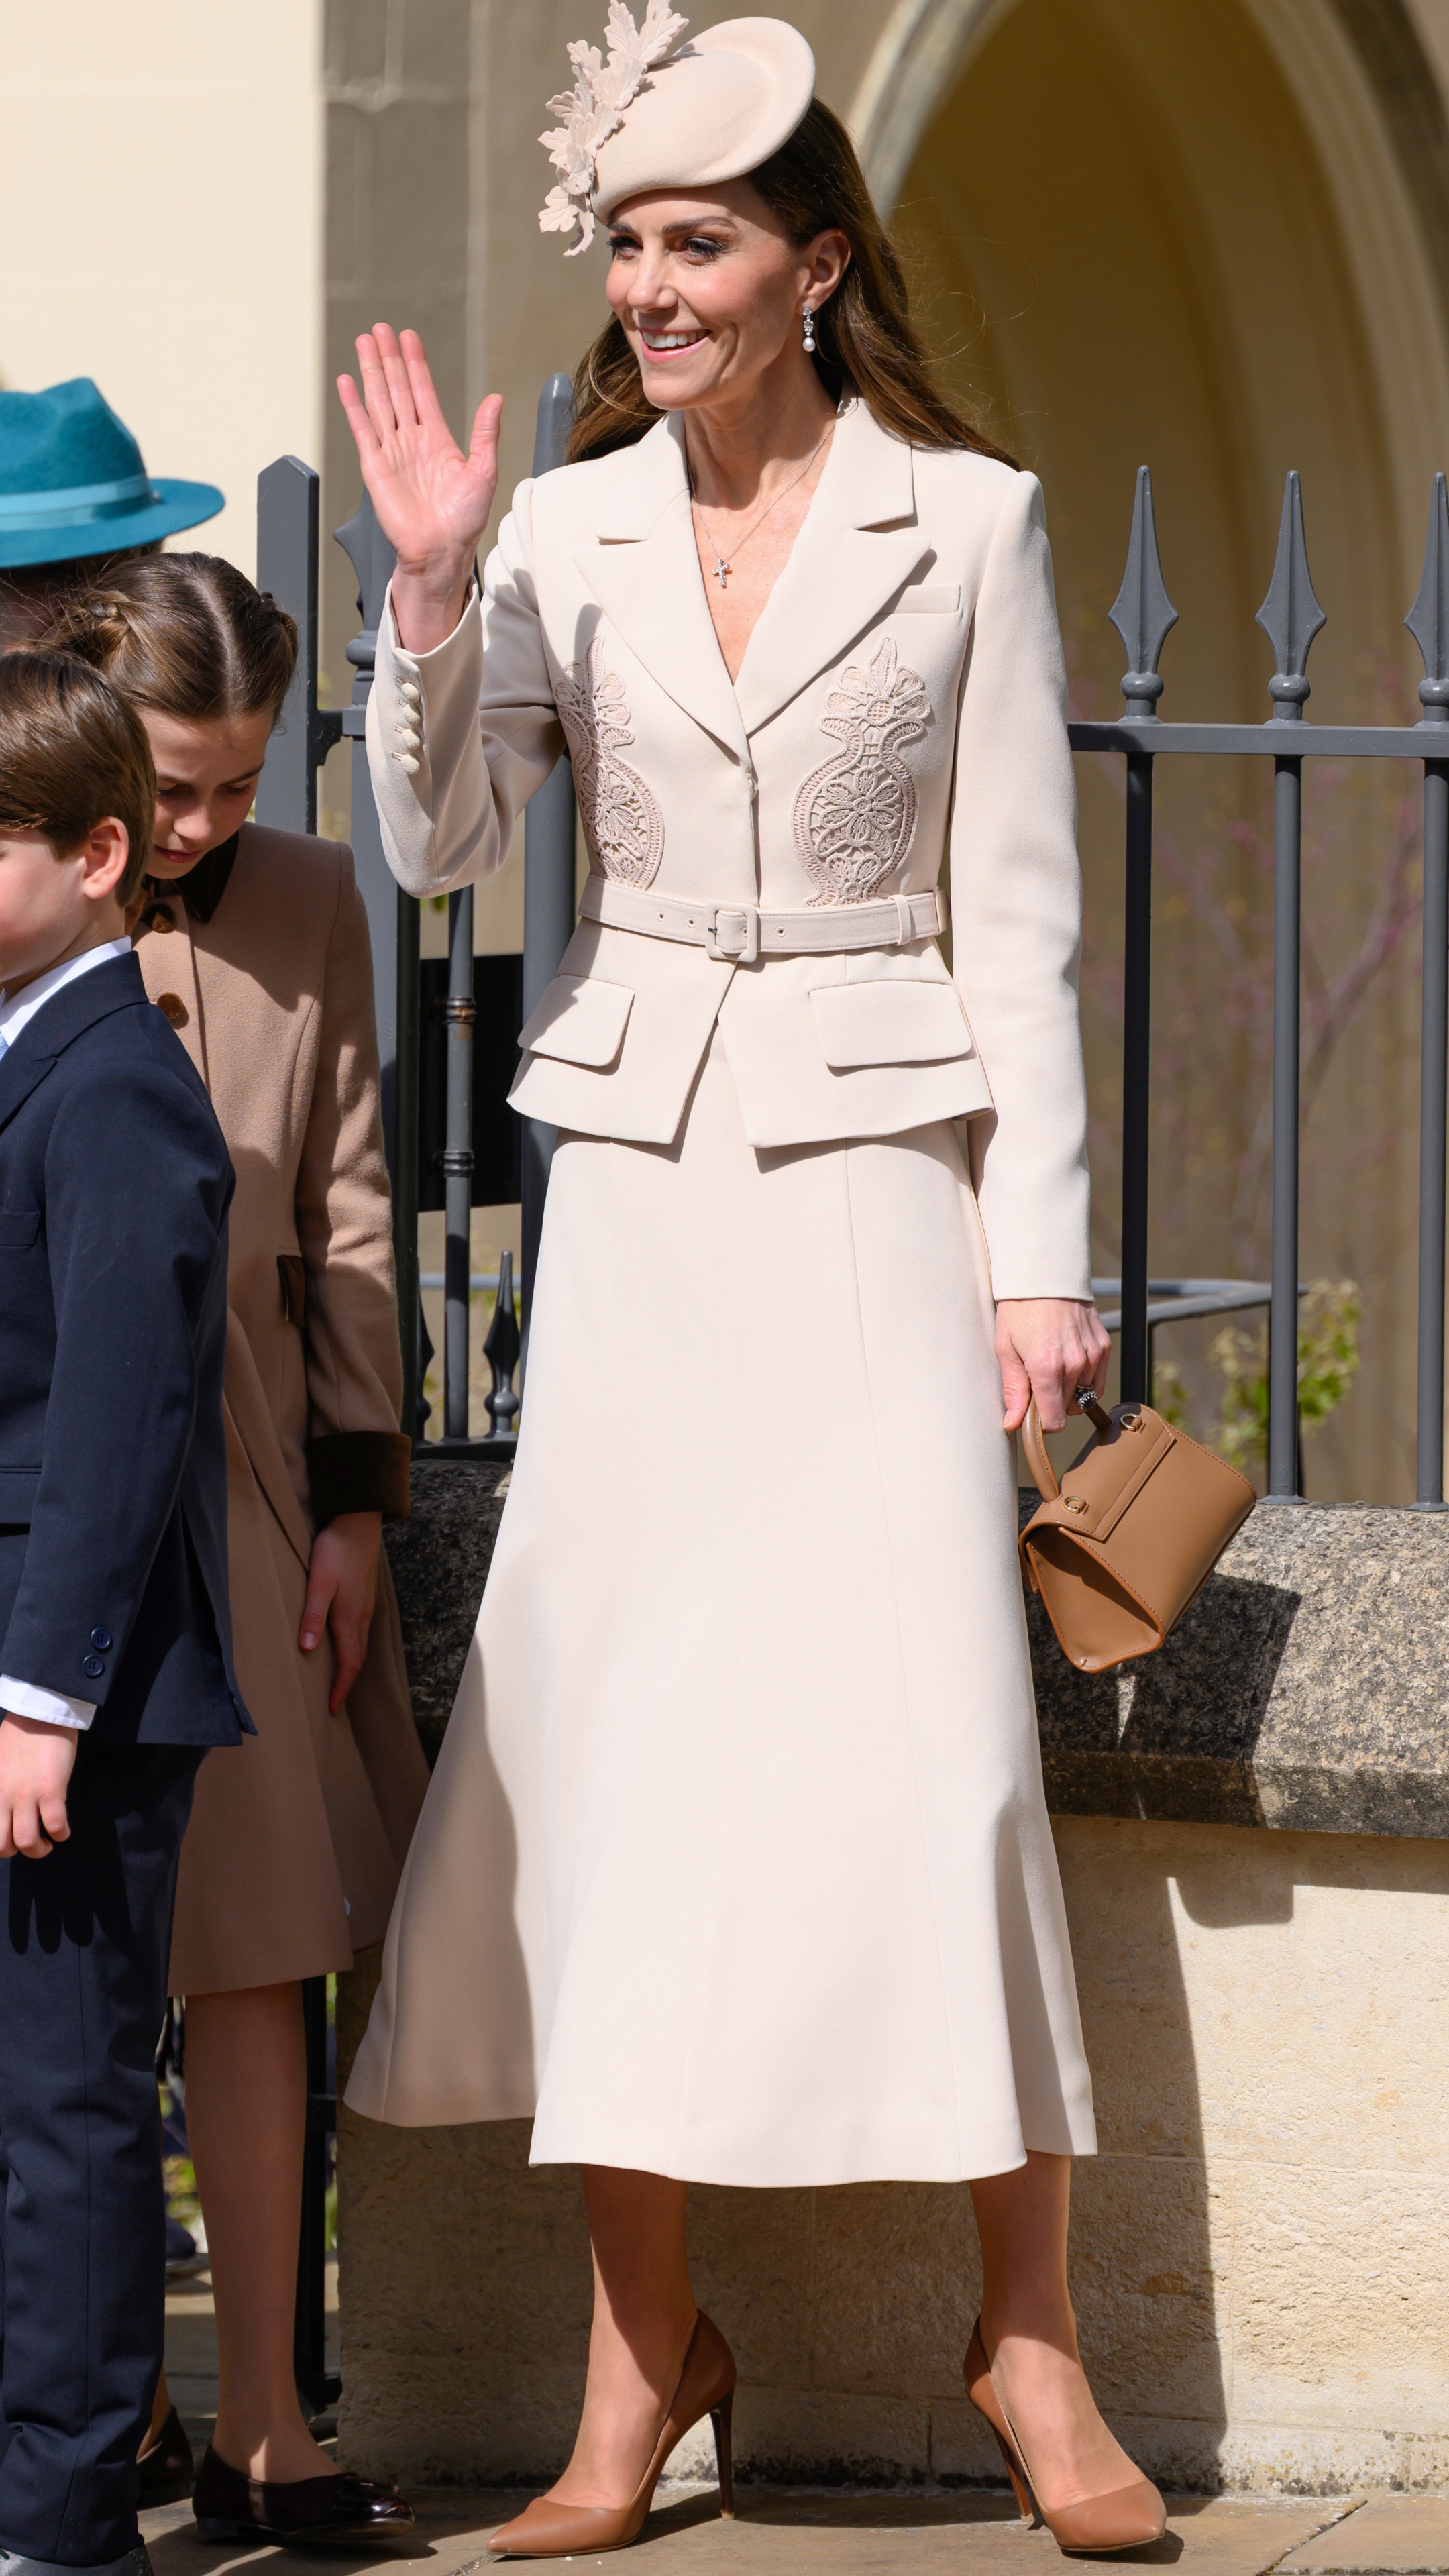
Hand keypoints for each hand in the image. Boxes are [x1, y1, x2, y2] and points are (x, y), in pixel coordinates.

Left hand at [0, 1713, 77, 1858]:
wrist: (40, 1714)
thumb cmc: (18, 1735)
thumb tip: (5, 1804)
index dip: (1, 1843)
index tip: (12, 1837)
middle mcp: (4, 1797)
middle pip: (4, 1845)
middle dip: (17, 1851)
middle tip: (29, 1842)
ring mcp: (27, 1795)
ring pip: (28, 1842)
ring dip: (39, 1850)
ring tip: (48, 1842)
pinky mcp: (51, 1790)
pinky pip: (56, 1825)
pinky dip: (61, 1834)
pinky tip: (63, 1830)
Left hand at [299, 1512, 381, 1714]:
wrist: (359, 1522)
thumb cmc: (336, 1550)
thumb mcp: (319, 1582)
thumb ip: (313, 1615)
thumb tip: (308, 1649)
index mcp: (349, 1618)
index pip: (349, 1664)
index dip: (340, 1688)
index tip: (332, 1708)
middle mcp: (361, 1617)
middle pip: (357, 1659)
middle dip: (346, 1682)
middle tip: (334, 1701)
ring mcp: (366, 1606)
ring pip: (361, 1645)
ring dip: (351, 1666)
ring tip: (339, 1679)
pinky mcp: (365, 1595)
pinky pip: (361, 1631)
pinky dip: (353, 1647)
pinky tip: (344, 1642)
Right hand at [336, 325, 502, 653]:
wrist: (441, 551)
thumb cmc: (464, 521)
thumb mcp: (485, 472)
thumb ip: (485, 435)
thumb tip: (495, 399)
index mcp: (438, 440)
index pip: (423, 392)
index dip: (415, 364)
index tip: (408, 337)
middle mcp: (412, 441)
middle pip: (397, 389)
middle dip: (389, 358)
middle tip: (380, 328)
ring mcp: (392, 452)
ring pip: (379, 401)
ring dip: (371, 372)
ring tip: (363, 341)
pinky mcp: (375, 467)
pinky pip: (363, 429)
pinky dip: (354, 405)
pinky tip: (348, 381)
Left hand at [995, 1298, 1110, 1434]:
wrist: (1045, 1276)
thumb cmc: (1019, 1310)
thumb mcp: (1005, 1349)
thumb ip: (1013, 1390)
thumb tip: (1012, 1423)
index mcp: (1046, 1367)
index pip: (1055, 1420)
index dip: (1042, 1422)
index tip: (1032, 1413)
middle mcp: (1074, 1364)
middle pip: (1066, 1408)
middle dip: (1051, 1402)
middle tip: (1035, 1379)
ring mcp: (1092, 1355)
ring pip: (1082, 1394)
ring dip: (1067, 1389)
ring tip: (1050, 1364)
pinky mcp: (1102, 1347)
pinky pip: (1096, 1379)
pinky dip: (1083, 1378)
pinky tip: (1067, 1362)